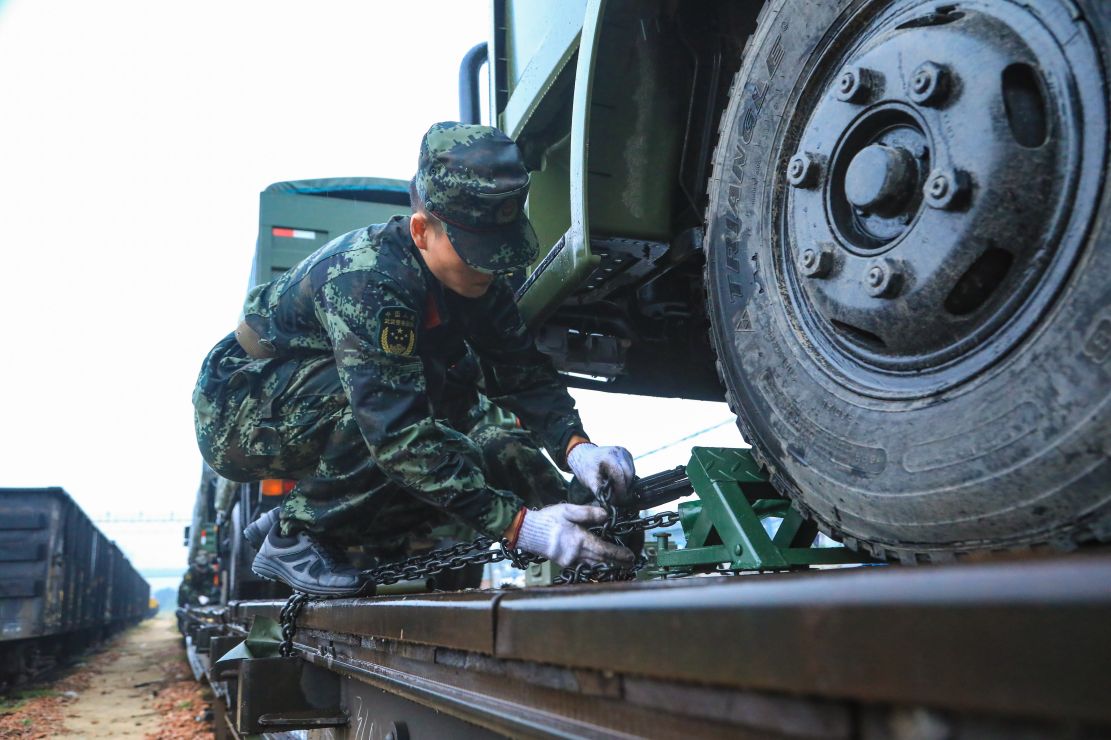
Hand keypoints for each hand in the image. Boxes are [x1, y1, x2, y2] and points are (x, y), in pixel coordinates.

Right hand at [515, 504, 634, 568]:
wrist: (526, 532)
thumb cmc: (547, 520)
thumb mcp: (568, 510)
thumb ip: (588, 512)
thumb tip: (606, 515)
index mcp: (578, 540)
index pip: (604, 550)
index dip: (619, 554)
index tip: (631, 556)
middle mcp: (575, 554)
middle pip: (602, 560)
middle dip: (617, 562)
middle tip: (630, 563)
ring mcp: (569, 561)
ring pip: (593, 565)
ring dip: (607, 565)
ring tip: (618, 563)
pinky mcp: (564, 563)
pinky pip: (583, 566)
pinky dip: (594, 565)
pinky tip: (599, 562)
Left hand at [567, 443, 635, 502]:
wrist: (583, 455)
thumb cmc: (585, 467)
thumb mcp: (589, 480)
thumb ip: (600, 492)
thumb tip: (609, 504)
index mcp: (608, 456)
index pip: (620, 475)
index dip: (620, 490)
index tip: (617, 500)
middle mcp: (618, 452)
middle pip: (629, 474)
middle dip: (625, 488)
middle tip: (618, 499)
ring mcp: (624, 452)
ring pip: (632, 472)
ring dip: (627, 483)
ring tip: (617, 491)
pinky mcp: (626, 454)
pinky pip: (631, 469)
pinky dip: (627, 477)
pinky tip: (618, 482)